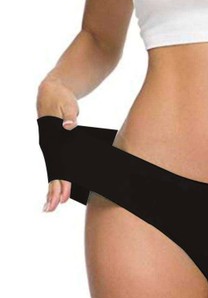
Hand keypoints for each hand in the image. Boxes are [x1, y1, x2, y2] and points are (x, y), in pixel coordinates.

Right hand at [37, 76, 79, 211]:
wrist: (52, 90)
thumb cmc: (61, 98)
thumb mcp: (67, 104)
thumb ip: (69, 116)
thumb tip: (69, 127)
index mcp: (52, 137)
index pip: (57, 164)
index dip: (60, 180)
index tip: (61, 195)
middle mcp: (49, 144)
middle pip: (53, 170)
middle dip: (54, 189)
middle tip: (53, 207)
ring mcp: (51, 146)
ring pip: (54, 169)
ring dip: (55, 186)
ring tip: (55, 204)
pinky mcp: (55, 144)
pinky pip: (58, 163)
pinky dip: (59, 175)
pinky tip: (62, 187)